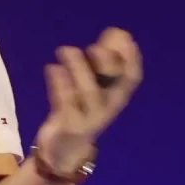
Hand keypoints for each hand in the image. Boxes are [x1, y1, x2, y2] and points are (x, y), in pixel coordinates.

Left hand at [35, 27, 142, 165]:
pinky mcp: (70, 127)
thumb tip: (114, 33)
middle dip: (107, 64)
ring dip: (78, 69)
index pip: (132, 78)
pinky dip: (60, 85)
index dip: (131, 57)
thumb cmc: (80, 111)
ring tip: (66, 49)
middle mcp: (108, 108)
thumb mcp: (94, 88)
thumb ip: (102, 63)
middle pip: (113, 86)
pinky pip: (66, 104)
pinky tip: (52, 68)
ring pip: (89, 94)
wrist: (64, 151)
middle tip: (94, 45)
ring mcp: (90, 119)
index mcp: (117, 97)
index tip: (123, 35)